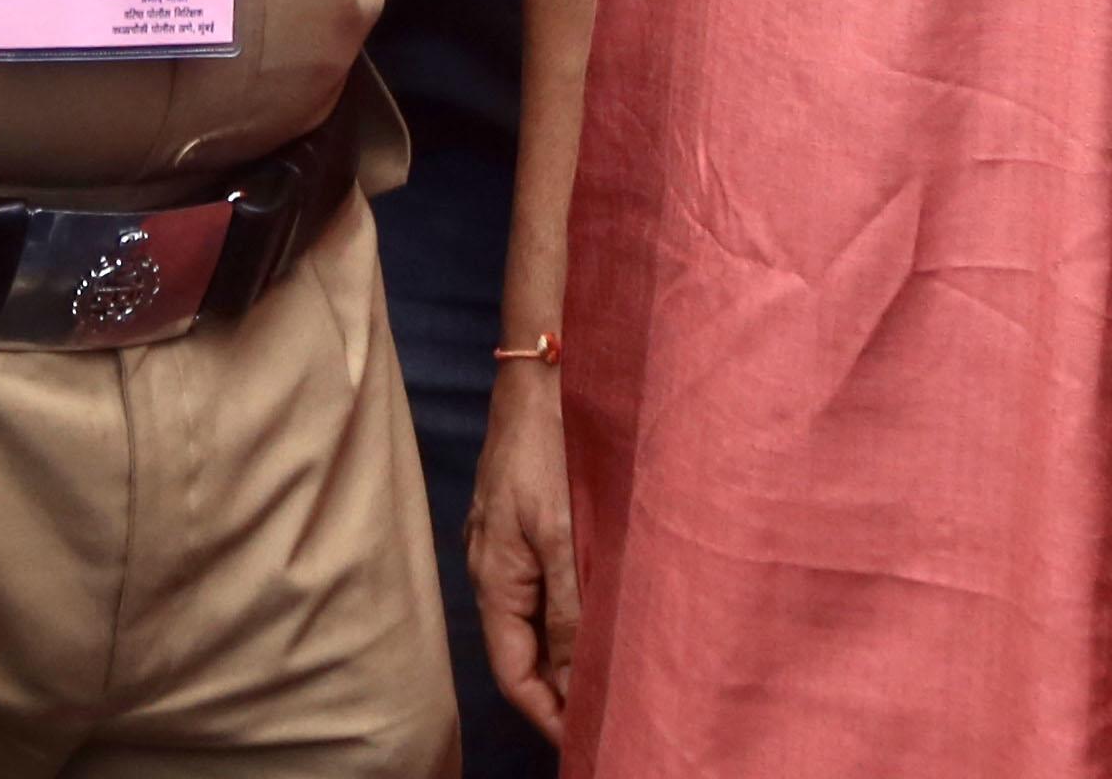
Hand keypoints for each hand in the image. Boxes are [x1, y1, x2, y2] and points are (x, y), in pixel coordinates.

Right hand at [466, 350, 583, 739]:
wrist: (544, 371)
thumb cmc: (546, 447)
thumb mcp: (561, 534)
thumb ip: (569, 608)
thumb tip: (575, 679)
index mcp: (495, 578)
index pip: (513, 671)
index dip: (547, 712)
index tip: (585, 740)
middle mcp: (496, 568)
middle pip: (525, 650)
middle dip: (562, 688)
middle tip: (610, 714)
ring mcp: (510, 543)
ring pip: (540, 617)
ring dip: (572, 650)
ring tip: (616, 674)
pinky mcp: (529, 520)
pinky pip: (548, 584)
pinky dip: (575, 610)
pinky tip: (608, 612)